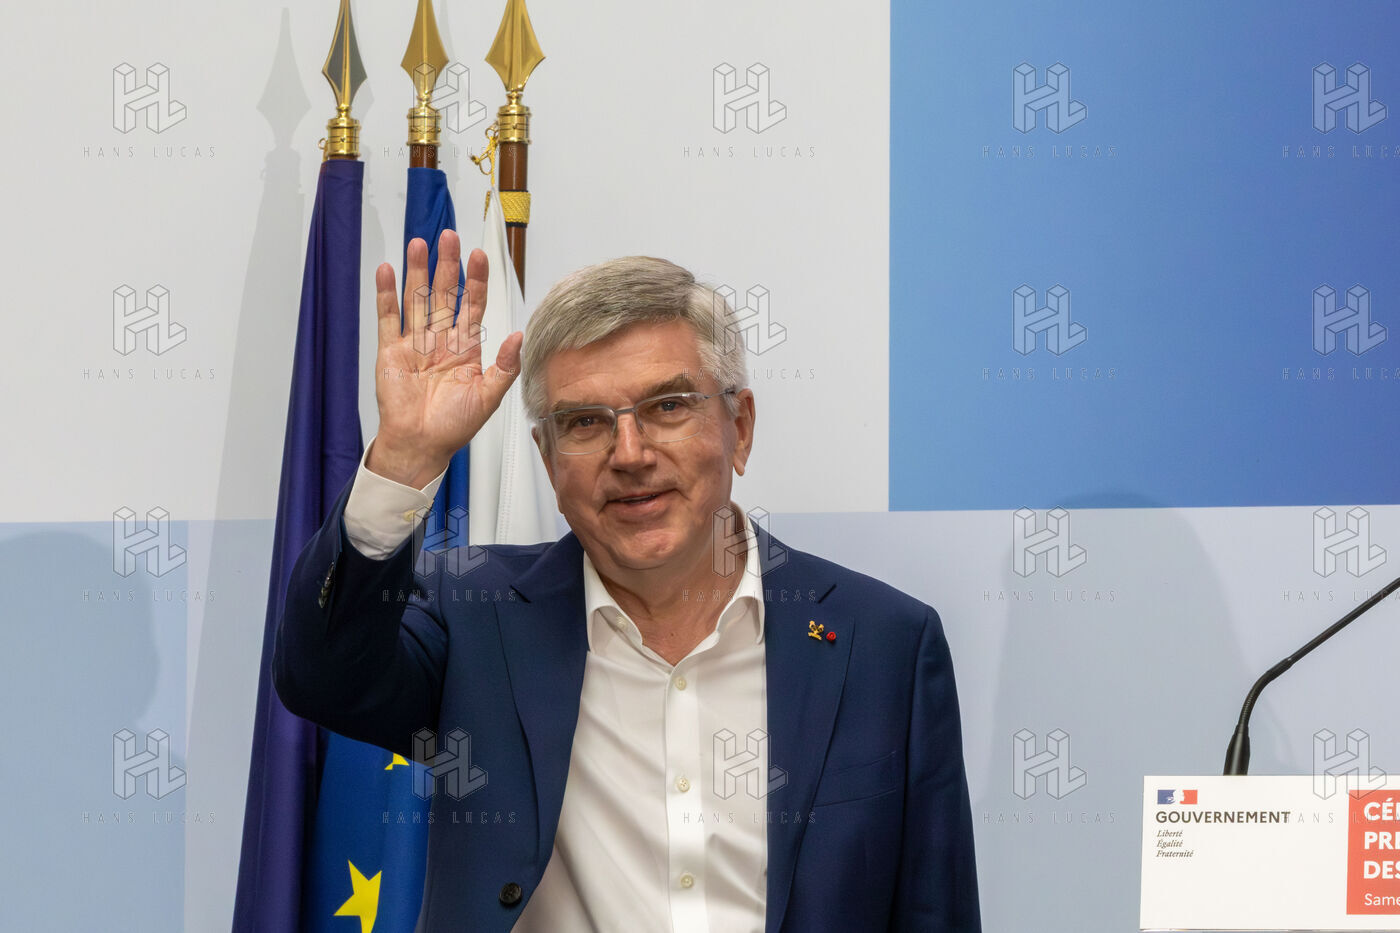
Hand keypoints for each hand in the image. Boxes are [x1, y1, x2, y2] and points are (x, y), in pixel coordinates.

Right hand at [366, 229, 523, 487]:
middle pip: (445, 294)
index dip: (476, 281)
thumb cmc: (454, 426)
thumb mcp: (488, 397)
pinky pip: (388, 318)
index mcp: (466, 348)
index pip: (473, 305)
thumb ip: (505, 367)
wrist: (420, 445)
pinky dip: (386, 294)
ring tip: (419, 243)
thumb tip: (519, 337)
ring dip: (417, 271)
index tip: (479, 256)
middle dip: (448, 265)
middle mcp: (441, 340)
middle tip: (449, 236)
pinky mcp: (391, 351)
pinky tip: (387, 271)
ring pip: (417, 299)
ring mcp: (415, 343)